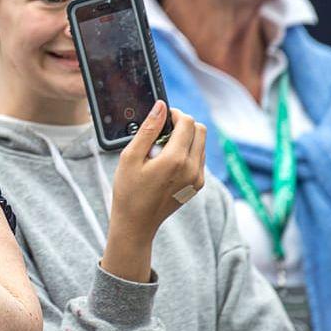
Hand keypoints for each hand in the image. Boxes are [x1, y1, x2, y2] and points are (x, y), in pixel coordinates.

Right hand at [102, 103, 205, 281]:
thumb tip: (161, 107)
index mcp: (176, 160)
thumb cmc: (128, 192)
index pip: (187, 122)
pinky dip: (188, 152)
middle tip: (163, 131)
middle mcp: (192, 169)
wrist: (136, 223)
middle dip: (184, 124)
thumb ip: (148, 129)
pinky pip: (200, 158)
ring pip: (202, 144)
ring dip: (186, 138)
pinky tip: (168, 161)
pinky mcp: (197, 185)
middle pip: (200, 130)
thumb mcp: (130, 157)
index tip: (162, 117)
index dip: (175, 114)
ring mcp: (197, 179)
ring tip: (162, 148)